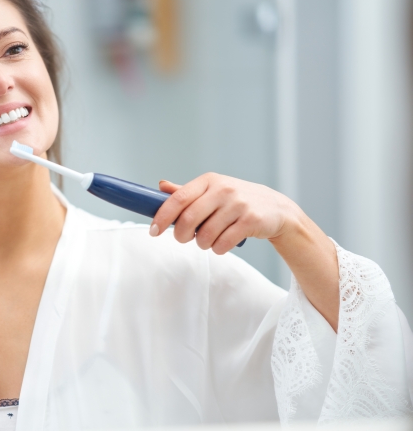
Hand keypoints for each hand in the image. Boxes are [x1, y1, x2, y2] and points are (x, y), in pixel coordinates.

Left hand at [150, 173, 302, 253]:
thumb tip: (161, 186)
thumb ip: (186, 192)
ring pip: (205, 236)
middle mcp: (223, 190)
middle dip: (181, 235)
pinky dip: (219, 249)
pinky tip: (224, 242)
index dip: (162, 217)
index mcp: (209, 181)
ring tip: (210, 239)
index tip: (153, 231)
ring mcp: (238, 205)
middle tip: (184, 239)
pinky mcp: (251, 221)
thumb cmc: (236, 201)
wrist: (276, 209)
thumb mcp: (213, 191)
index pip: (178, 199)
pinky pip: (223, 244)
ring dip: (203, 244)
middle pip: (188, 220)